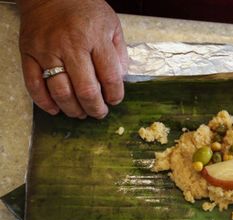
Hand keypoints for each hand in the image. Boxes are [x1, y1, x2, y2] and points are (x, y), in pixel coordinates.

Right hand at [18, 0, 127, 118]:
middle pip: (86, 89)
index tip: (115, 100)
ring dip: (73, 109)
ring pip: (60, 92)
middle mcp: (70, 46)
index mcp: (95, 38)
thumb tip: (119, 81)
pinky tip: (56, 109)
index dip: (115, 95)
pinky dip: (45, 102)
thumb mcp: (111, 24)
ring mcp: (47, 50)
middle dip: (96, 108)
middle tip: (100, 113)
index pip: (110, 77)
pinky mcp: (28, 53)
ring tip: (81, 113)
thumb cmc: (84, 8)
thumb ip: (118, 53)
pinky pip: (34, 84)